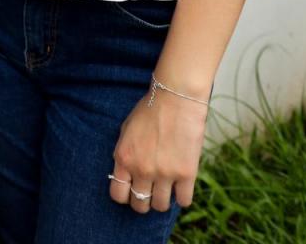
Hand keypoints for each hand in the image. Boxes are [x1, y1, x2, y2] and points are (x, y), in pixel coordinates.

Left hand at [108, 88, 207, 212]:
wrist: (175, 99)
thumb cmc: (149, 111)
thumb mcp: (126, 131)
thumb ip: (125, 154)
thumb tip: (127, 175)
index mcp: (123, 158)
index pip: (118, 195)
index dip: (125, 197)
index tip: (131, 192)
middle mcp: (142, 170)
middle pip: (140, 205)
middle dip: (143, 202)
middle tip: (150, 193)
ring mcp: (164, 174)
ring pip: (161, 206)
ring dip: (163, 200)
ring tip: (166, 189)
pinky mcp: (187, 174)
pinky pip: (184, 201)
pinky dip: (182, 198)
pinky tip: (181, 187)